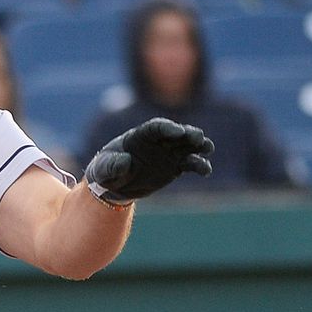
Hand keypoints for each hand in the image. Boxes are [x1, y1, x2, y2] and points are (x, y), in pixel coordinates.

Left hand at [85, 117, 212, 204]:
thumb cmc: (105, 170)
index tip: (178, 132)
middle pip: (177, 133)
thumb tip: (126, 162)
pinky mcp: (175, 166)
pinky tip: (206, 171)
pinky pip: (190, 164)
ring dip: (199, 146)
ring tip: (208, 149)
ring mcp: (169, 153)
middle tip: (198, 138)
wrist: (114, 184)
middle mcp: (158, 141)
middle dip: (189, 133)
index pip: (157, 127)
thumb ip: (112, 165)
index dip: (168, 128)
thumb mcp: (103, 169)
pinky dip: (199, 166)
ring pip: (188, 146)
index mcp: (140, 135)